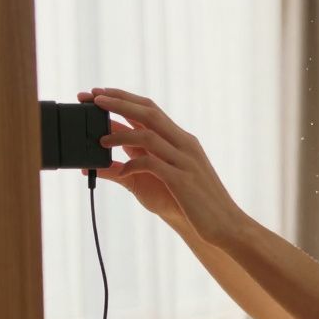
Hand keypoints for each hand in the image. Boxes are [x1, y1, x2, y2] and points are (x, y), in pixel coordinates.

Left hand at [76, 90, 185, 228]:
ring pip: (148, 135)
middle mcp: (185, 145)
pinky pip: (151, 164)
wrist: (226, 224)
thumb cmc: (196, 204)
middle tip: (93, 98)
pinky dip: (132, 165)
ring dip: (120, 134)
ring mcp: (184, 161)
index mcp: (182, 141)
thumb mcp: (169, 178)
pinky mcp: (181, 181)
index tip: (99, 93)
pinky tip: (123, 172)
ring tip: (101, 140)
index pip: (151, 109)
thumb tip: (112, 160)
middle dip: (118, 102)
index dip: (124, 98)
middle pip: (148, 112)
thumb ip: (144, 163)